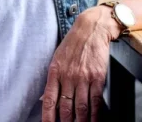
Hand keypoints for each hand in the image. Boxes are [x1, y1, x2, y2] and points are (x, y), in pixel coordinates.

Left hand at [41, 6, 119, 121]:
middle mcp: (68, 76)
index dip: (48, 115)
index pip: (49, 99)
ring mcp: (83, 78)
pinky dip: (95, 115)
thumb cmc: (72, 44)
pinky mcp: (97, 78)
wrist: (91, 30)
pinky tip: (93, 121)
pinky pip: (95, 101)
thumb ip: (53, 79)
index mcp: (55, 72)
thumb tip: (44, 98)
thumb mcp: (57, 59)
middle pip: (65, 107)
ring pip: (81, 107)